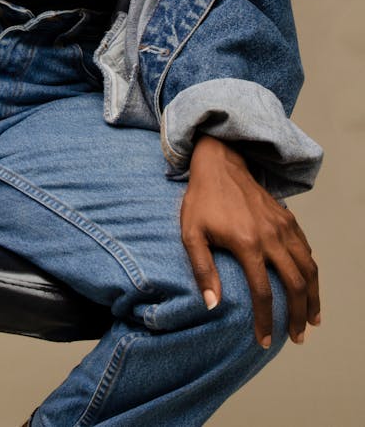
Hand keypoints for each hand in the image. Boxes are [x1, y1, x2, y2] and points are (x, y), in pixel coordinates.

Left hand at [180, 133, 319, 347]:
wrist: (219, 162)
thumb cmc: (201, 199)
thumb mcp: (191, 232)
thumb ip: (201, 268)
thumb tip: (212, 304)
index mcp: (247, 243)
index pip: (263, 293)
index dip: (266, 321)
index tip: (264, 341)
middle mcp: (271, 236)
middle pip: (295, 285)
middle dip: (298, 316)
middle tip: (297, 338)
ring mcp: (282, 226)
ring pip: (308, 268)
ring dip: (313, 296)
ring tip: (312, 319)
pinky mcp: (288, 217)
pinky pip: (306, 249)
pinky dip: (310, 270)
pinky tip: (307, 284)